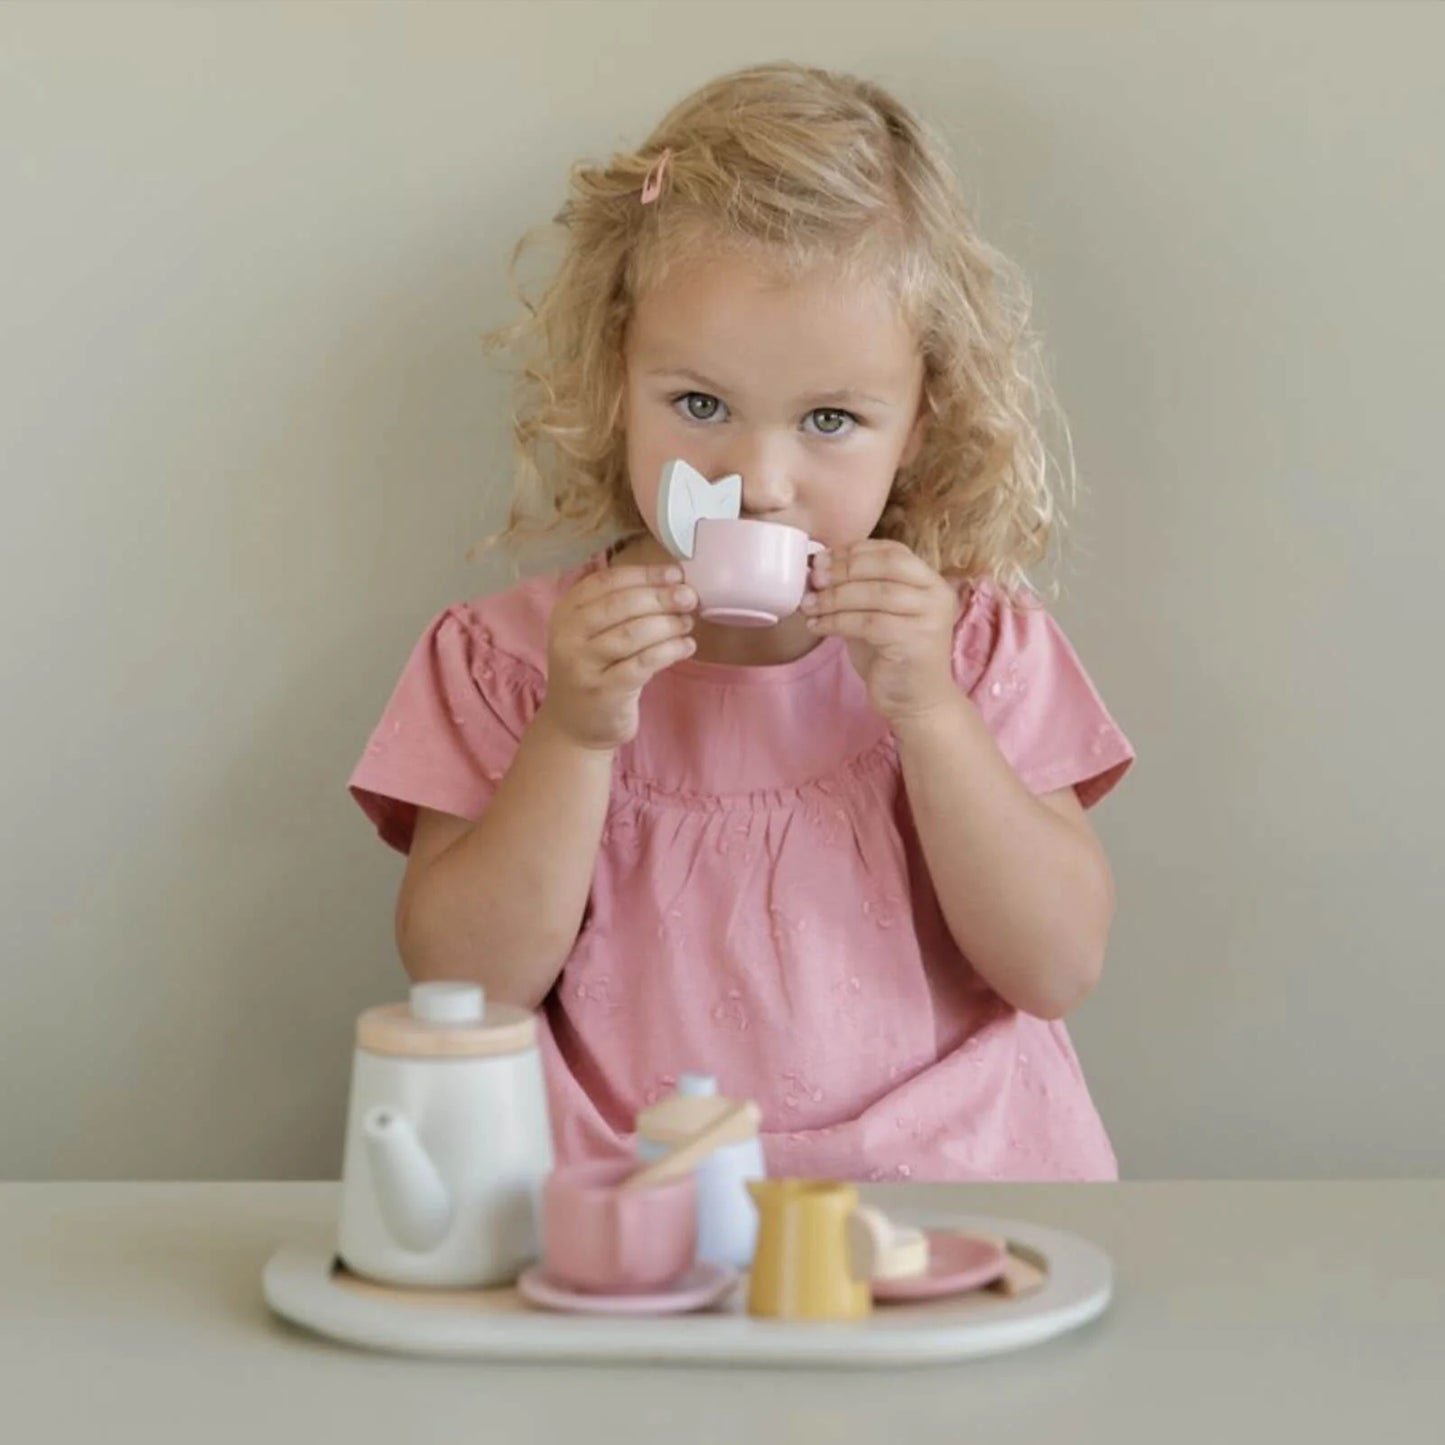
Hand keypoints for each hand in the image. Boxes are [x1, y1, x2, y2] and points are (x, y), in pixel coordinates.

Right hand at [539, 563, 697, 749]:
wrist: (574, 725)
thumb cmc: (594, 670)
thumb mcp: (593, 634)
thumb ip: (620, 607)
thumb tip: (672, 583)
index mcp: (566, 612)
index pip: (606, 581)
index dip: (644, 574)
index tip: (675, 573)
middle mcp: (568, 635)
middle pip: (620, 604)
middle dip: (660, 597)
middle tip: (689, 597)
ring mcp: (583, 664)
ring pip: (633, 633)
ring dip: (668, 624)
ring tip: (688, 623)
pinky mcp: (604, 691)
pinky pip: (643, 663)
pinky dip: (670, 650)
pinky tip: (686, 646)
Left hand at [801, 540, 959, 722]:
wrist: (918, 704)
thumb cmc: (893, 658)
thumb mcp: (877, 615)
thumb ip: (858, 591)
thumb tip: (816, 571)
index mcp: (929, 582)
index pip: (893, 551)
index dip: (854, 551)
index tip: (821, 559)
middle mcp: (936, 595)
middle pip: (886, 565)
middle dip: (843, 569)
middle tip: (813, 578)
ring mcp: (929, 618)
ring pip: (875, 593)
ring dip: (834, 597)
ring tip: (808, 605)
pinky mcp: (914, 642)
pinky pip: (868, 623)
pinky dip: (836, 621)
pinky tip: (817, 626)